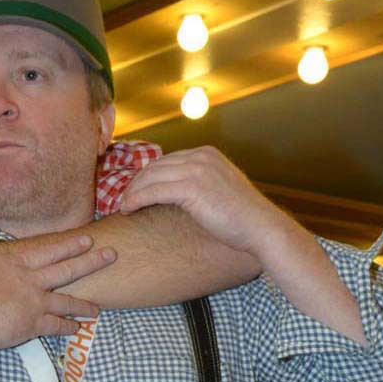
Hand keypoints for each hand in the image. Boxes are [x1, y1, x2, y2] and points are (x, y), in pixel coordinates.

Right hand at [0, 229, 113, 350]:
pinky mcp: (32, 324)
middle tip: (111, 255)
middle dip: (91, 261)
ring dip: (84, 304)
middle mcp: (29, 280)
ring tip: (99, 308)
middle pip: (67, 270)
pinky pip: (56, 325)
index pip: (48, 252)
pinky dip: (69, 327)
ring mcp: (34, 302)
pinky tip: (79, 328)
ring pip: (66, 301)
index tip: (86, 240)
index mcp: (14, 264)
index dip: (69, 246)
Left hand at [120, 146, 286, 261]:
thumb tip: (174, 192)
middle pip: (155, 166)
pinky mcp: (191, 188)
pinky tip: (128, 209)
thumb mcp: (219, 188)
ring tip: (123, 206)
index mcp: (207, 154)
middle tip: (123, 199)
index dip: (147, 175)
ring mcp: (197, 170)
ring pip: (151, 177)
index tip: (135, 190)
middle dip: (136, 182)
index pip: (167, 160)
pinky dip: (136, 199)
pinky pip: (153, 191)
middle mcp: (201, 157)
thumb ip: (198, 182)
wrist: (260, 227)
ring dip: (132, 192)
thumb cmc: (241, 216)